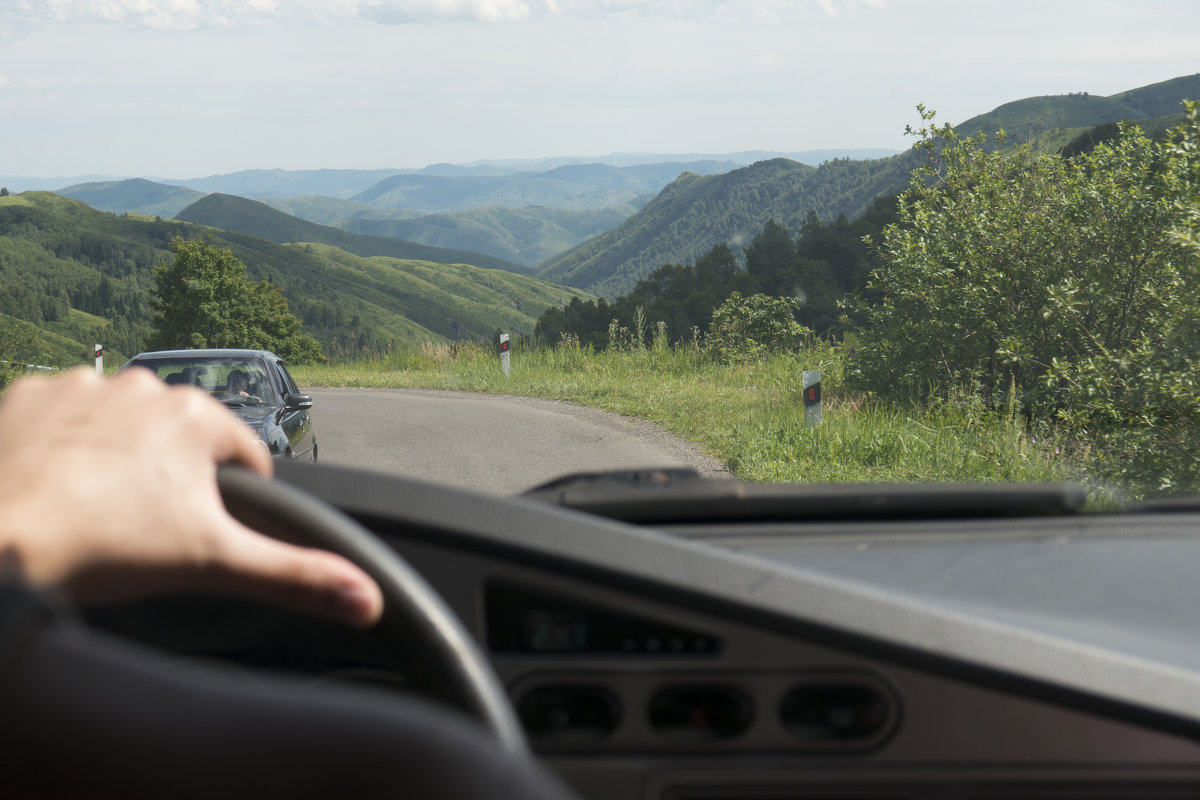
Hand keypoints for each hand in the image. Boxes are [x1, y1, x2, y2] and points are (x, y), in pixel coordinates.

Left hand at [0, 367, 381, 627]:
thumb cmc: (101, 548)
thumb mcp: (216, 566)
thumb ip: (297, 576)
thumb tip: (368, 597)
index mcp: (199, 417)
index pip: (245, 460)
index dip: (232, 503)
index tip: (197, 532)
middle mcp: (145, 386)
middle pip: (182, 441)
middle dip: (173, 480)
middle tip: (143, 528)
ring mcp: (83, 386)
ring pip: (124, 427)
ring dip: (119, 459)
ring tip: (95, 509)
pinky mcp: (29, 395)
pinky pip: (64, 418)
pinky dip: (65, 448)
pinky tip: (57, 486)